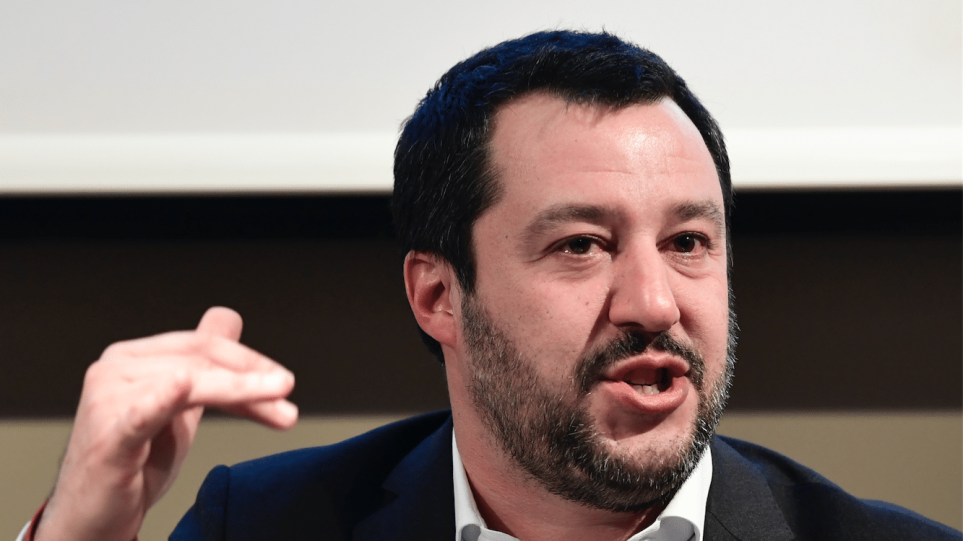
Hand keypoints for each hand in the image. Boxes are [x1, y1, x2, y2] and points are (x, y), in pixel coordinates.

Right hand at [34, 307, 296, 540]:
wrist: (93, 517)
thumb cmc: (134, 461)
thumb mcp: (179, 407)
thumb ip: (203, 364)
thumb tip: (227, 318)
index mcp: (132, 357)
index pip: (202, 346)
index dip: (249, 361)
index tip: (284, 384)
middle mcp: (115, 368)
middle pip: (199, 361)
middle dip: (252, 379)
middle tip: (288, 400)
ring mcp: (108, 400)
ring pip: (189, 383)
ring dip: (242, 394)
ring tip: (280, 412)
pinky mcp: (108, 435)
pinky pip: (142, 412)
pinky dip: (165, 397)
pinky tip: (182, 386)